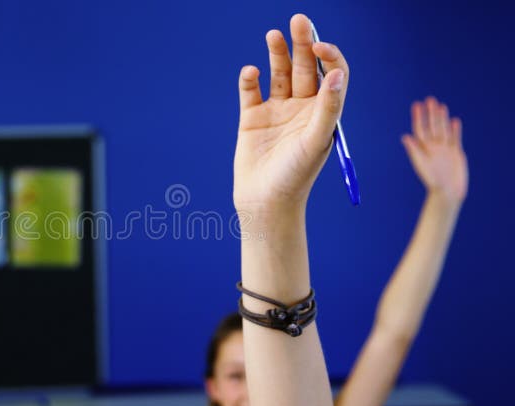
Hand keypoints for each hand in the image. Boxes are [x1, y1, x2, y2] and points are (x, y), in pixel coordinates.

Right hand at [233, 14, 349, 212]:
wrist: (265, 202)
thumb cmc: (297, 176)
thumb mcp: (316, 141)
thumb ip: (327, 107)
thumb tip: (337, 73)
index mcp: (323, 111)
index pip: (332, 73)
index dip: (329, 56)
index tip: (318, 47)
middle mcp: (302, 107)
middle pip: (305, 66)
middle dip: (302, 43)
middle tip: (298, 20)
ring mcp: (276, 111)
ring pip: (278, 73)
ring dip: (277, 53)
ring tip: (273, 35)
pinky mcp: (252, 118)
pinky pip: (251, 91)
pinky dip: (249, 79)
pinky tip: (250, 72)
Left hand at [402, 97, 467, 204]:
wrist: (447, 190)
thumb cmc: (432, 179)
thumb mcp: (422, 163)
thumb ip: (414, 150)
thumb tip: (405, 137)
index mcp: (423, 148)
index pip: (420, 129)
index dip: (418, 117)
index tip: (416, 105)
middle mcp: (434, 146)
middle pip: (432, 126)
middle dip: (431, 114)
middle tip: (430, 99)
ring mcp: (445, 149)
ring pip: (443, 130)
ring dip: (442, 118)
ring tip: (441, 106)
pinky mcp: (456, 153)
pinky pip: (455, 138)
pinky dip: (455, 130)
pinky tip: (455, 121)